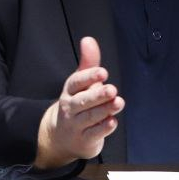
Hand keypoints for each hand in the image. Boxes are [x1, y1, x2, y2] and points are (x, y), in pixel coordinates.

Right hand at [34, 37, 124, 168]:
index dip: (89, 77)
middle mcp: (70, 107)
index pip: (76, 82)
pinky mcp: (84, 139)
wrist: (60, 136)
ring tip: (118, 103)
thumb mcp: (81, 82)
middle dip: (98, 95)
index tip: (103, 72)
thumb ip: (88, 62)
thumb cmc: (76, 103)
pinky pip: (94, 134)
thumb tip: (88, 39)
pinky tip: (112, 121)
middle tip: (112, 90)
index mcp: (70, 91)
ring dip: (105, 110)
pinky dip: (103, 128)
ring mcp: (76, 124)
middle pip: (83, 100)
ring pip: (90, 116)